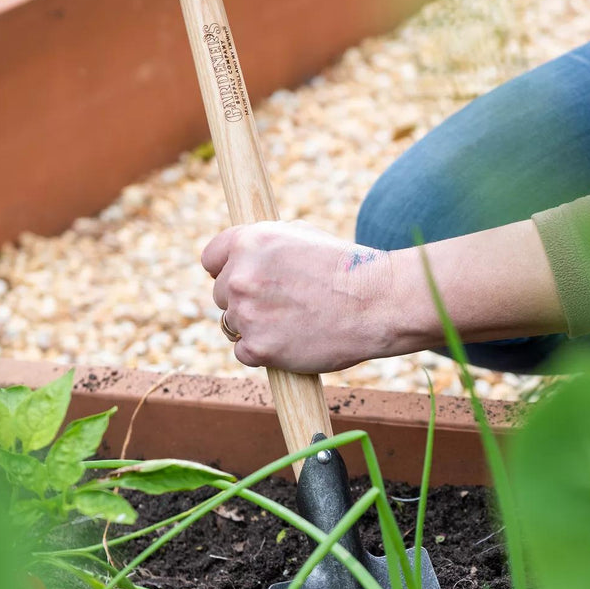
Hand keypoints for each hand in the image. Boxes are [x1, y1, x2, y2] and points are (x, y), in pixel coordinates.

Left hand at [202, 222, 400, 373]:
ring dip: (254, 327)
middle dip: (245, 300)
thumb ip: (265, 243)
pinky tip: (292, 341)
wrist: (378, 303)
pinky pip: (243, 353)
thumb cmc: (348, 267)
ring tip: (292, 323)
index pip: (211, 259)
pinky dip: (264, 352)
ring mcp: (248, 314)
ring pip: (232, 325)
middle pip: (221, 295)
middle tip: (281, 305)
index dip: (226, 270)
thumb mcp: (303, 235)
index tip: (241, 280)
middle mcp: (241, 276)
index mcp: (249, 242)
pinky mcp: (258, 349)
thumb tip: (241, 254)